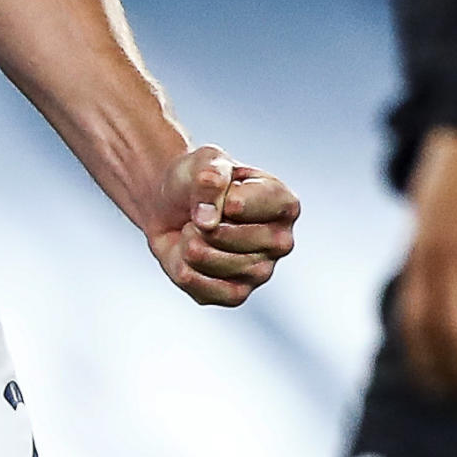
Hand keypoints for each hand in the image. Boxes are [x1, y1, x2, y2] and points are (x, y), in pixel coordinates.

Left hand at [143, 145, 298, 306]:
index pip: (245, 205)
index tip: (215, 190)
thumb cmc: (198, 180)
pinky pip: (207, 291)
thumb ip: (210, 178)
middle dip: (201, 224)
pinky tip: (187, 256)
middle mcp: (281, 241)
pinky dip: (185, 271)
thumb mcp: (204, 162)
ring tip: (193, 232)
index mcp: (284, 204)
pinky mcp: (237, 294)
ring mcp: (262, 271)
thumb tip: (207, 221)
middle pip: (232, 238)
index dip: (217, 197)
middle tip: (199, 215)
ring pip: (216, 264)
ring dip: (189, 245)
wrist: (172, 205)